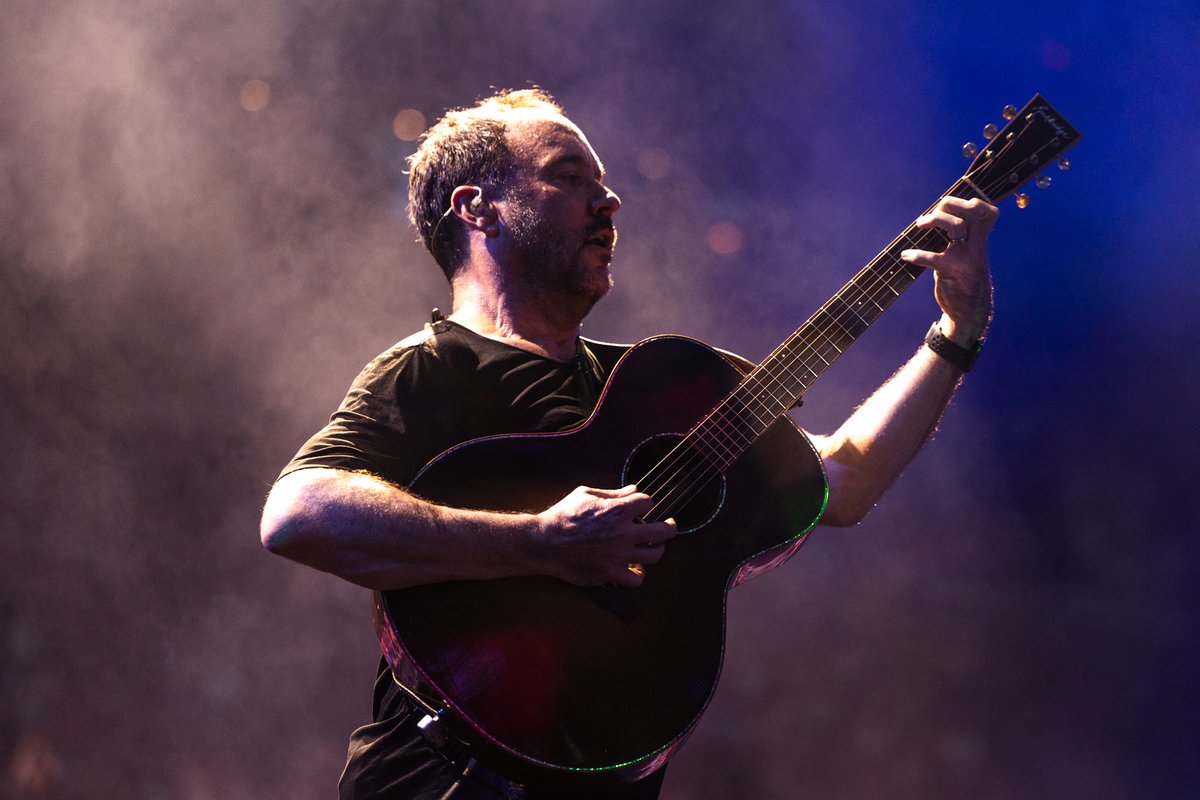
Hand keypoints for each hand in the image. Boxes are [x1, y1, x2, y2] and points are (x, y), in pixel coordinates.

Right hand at [535, 485, 676, 587]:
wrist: (544, 542)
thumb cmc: (563, 516)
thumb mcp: (585, 494)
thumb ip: (613, 493)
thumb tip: (634, 489)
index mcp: (617, 510)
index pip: (648, 502)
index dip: (646, 501)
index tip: (641, 504)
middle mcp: (623, 533)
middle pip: (663, 532)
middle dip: (670, 527)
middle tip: (669, 526)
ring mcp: (618, 556)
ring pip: (654, 556)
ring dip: (657, 550)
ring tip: (653, 547)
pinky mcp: (609, 573)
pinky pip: (635, 580)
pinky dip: (638, 575)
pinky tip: (634, 568)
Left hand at [901, 196, 998, 343]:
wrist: (969, 312)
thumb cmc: (963, 280)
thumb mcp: (969, 257)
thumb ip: (962, 238)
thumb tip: (937, 215)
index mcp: (981, 240)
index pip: (988, 212)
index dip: (974, 202)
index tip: (951, 208)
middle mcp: (976, 246)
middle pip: (971, 211)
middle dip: (948, 204)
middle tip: (931, 215)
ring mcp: (966, 258)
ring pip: (956, 226)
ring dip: (934, 220)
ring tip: (920, 226)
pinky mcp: (953, 272)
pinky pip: (933, 258)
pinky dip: (916, 254)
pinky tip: (906, 256)